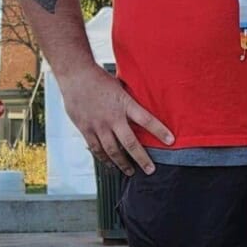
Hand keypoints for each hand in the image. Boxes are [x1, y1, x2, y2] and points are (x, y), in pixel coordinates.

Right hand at [58, 65, 172, 175]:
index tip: (171, 141)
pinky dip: (104, 159)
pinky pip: (96, 149)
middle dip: (142, 159)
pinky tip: (110, 164)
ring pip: (113, 150)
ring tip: (130, 171)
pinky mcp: (86, 129)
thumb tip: (141, 109)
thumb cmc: (98, 78)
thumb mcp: (120, 87)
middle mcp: (112, 117)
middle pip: (130, 143)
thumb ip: (128, 101)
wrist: (75, 75)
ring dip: (123, 163)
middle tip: (150, 170)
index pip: (146, 119)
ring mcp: (98, 125)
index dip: (160, 131)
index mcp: (124, 103)